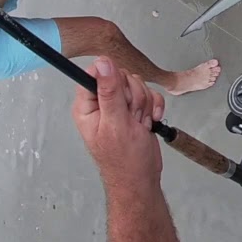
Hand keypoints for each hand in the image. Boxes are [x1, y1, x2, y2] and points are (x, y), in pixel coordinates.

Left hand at [72, 56, 165, 195]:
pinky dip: (154, 108)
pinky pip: (150, 95)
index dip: (114, 80)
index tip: (122, 96)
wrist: (142, 178)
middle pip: (121, 77)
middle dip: (134, 97)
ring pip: (137, 86)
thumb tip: (103, 63)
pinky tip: (151, 123)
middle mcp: (101, 103)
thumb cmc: (124, 160)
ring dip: (145, 105)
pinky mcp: (136, 110)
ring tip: (139, 125)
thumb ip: (109, 92)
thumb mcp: (116, 124)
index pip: (97, 73)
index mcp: (87, 105)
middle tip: (132, 118)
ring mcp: (119, 107)